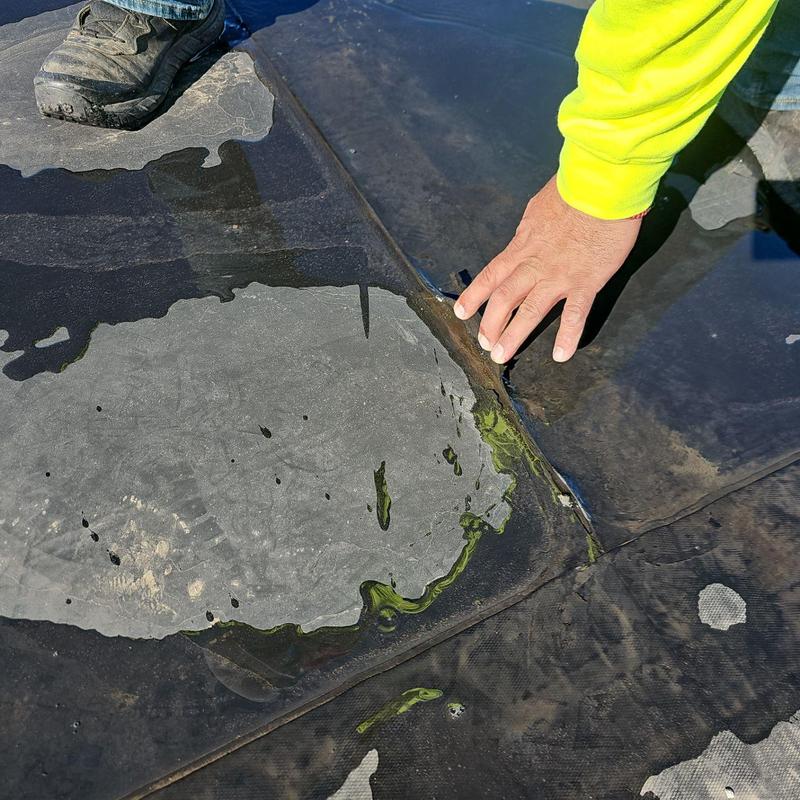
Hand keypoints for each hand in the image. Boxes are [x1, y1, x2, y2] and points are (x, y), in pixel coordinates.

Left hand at [453, 176, 641, 362]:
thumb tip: (525, 237)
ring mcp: (559, 276)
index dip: (474, 296)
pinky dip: (567, 337)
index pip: (491, 275)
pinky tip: (560, 356)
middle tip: (485, 345)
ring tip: (502, 356)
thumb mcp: (538, 209)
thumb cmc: (572, 190)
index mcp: (522, 246)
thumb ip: (530, 231)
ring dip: (514, 336)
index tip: (461, 313)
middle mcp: (535, 265)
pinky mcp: (587, 282)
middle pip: (504, 299)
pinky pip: (575, 315)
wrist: (601, 186)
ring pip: (530, 311)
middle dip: (491, 324)